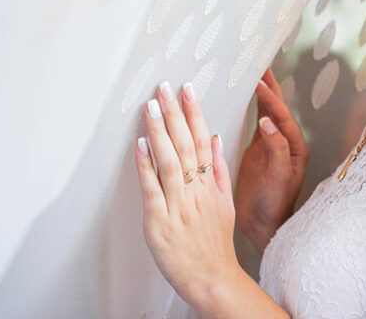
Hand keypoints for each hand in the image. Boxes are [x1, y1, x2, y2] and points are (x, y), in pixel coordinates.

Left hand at [134, 80, 239, 312]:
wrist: (213, 277)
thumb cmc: (216, 244)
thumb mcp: (226, 204)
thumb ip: (220, 170)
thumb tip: (216, 139)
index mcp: (210, 185)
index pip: (203, 141)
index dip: (195, 114)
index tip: (188, 90)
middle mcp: (196, 191)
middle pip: (187, 145)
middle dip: (175, 113)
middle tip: (165, 88)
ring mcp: (178, 205)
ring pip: (170, 162)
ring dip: (159, 132)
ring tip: (151, 107)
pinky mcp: (160, 222)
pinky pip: (152, 189)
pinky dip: (146, 166)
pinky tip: (140, 146)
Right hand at [235, 67, 309, 252]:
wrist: (264, 227)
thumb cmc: (275, 206)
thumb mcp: (278, 178)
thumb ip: (275, 150)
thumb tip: (267, 123)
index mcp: (294, 148)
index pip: (282, 116)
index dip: (270, 99)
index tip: (259, 83)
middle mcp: (285, 143)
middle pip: (278, 109)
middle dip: (271, 88)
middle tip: (262, 66)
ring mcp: (271, 146)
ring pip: (267, 113)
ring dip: (262, 95)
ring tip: (255, 74)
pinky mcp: (258, 152)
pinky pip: (256, 123)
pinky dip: (252, 109)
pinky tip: (246, 98)